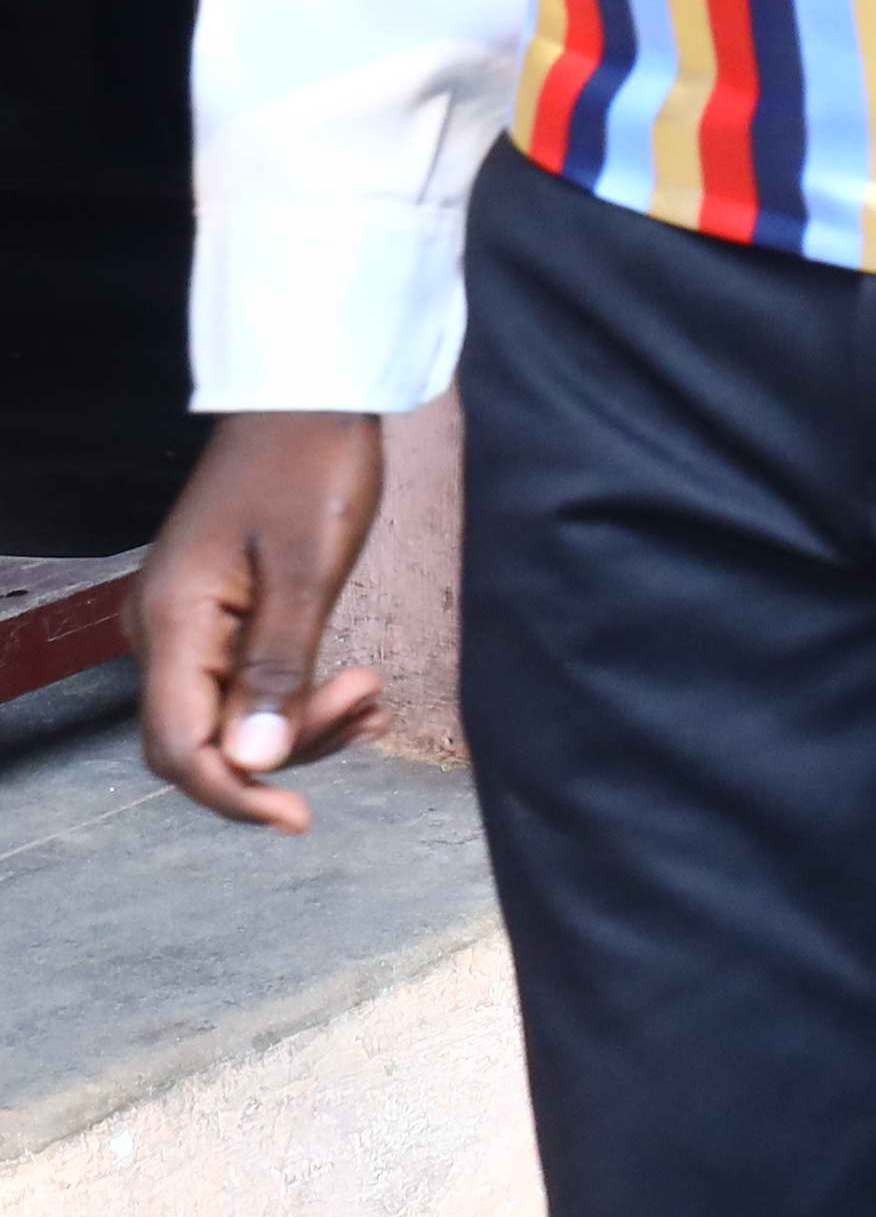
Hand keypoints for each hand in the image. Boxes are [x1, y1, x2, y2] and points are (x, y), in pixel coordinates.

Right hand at [133, 411, 389, 827]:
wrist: (306, 398)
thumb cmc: (311, 468)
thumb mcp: (307, 571)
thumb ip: (277, 669)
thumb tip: (250, 764)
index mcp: (172, 622)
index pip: (179, 748)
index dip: (234, 795)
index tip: (300, 818)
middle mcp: (161, 629)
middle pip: (202, 740)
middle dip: (283, 750)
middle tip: (369, 707)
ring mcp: (184, 621)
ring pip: (229, 715)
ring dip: (300, 723)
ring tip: (373, 695)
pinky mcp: (215, 611)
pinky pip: (243, 680)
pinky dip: (296, 696)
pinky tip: (356, 693)